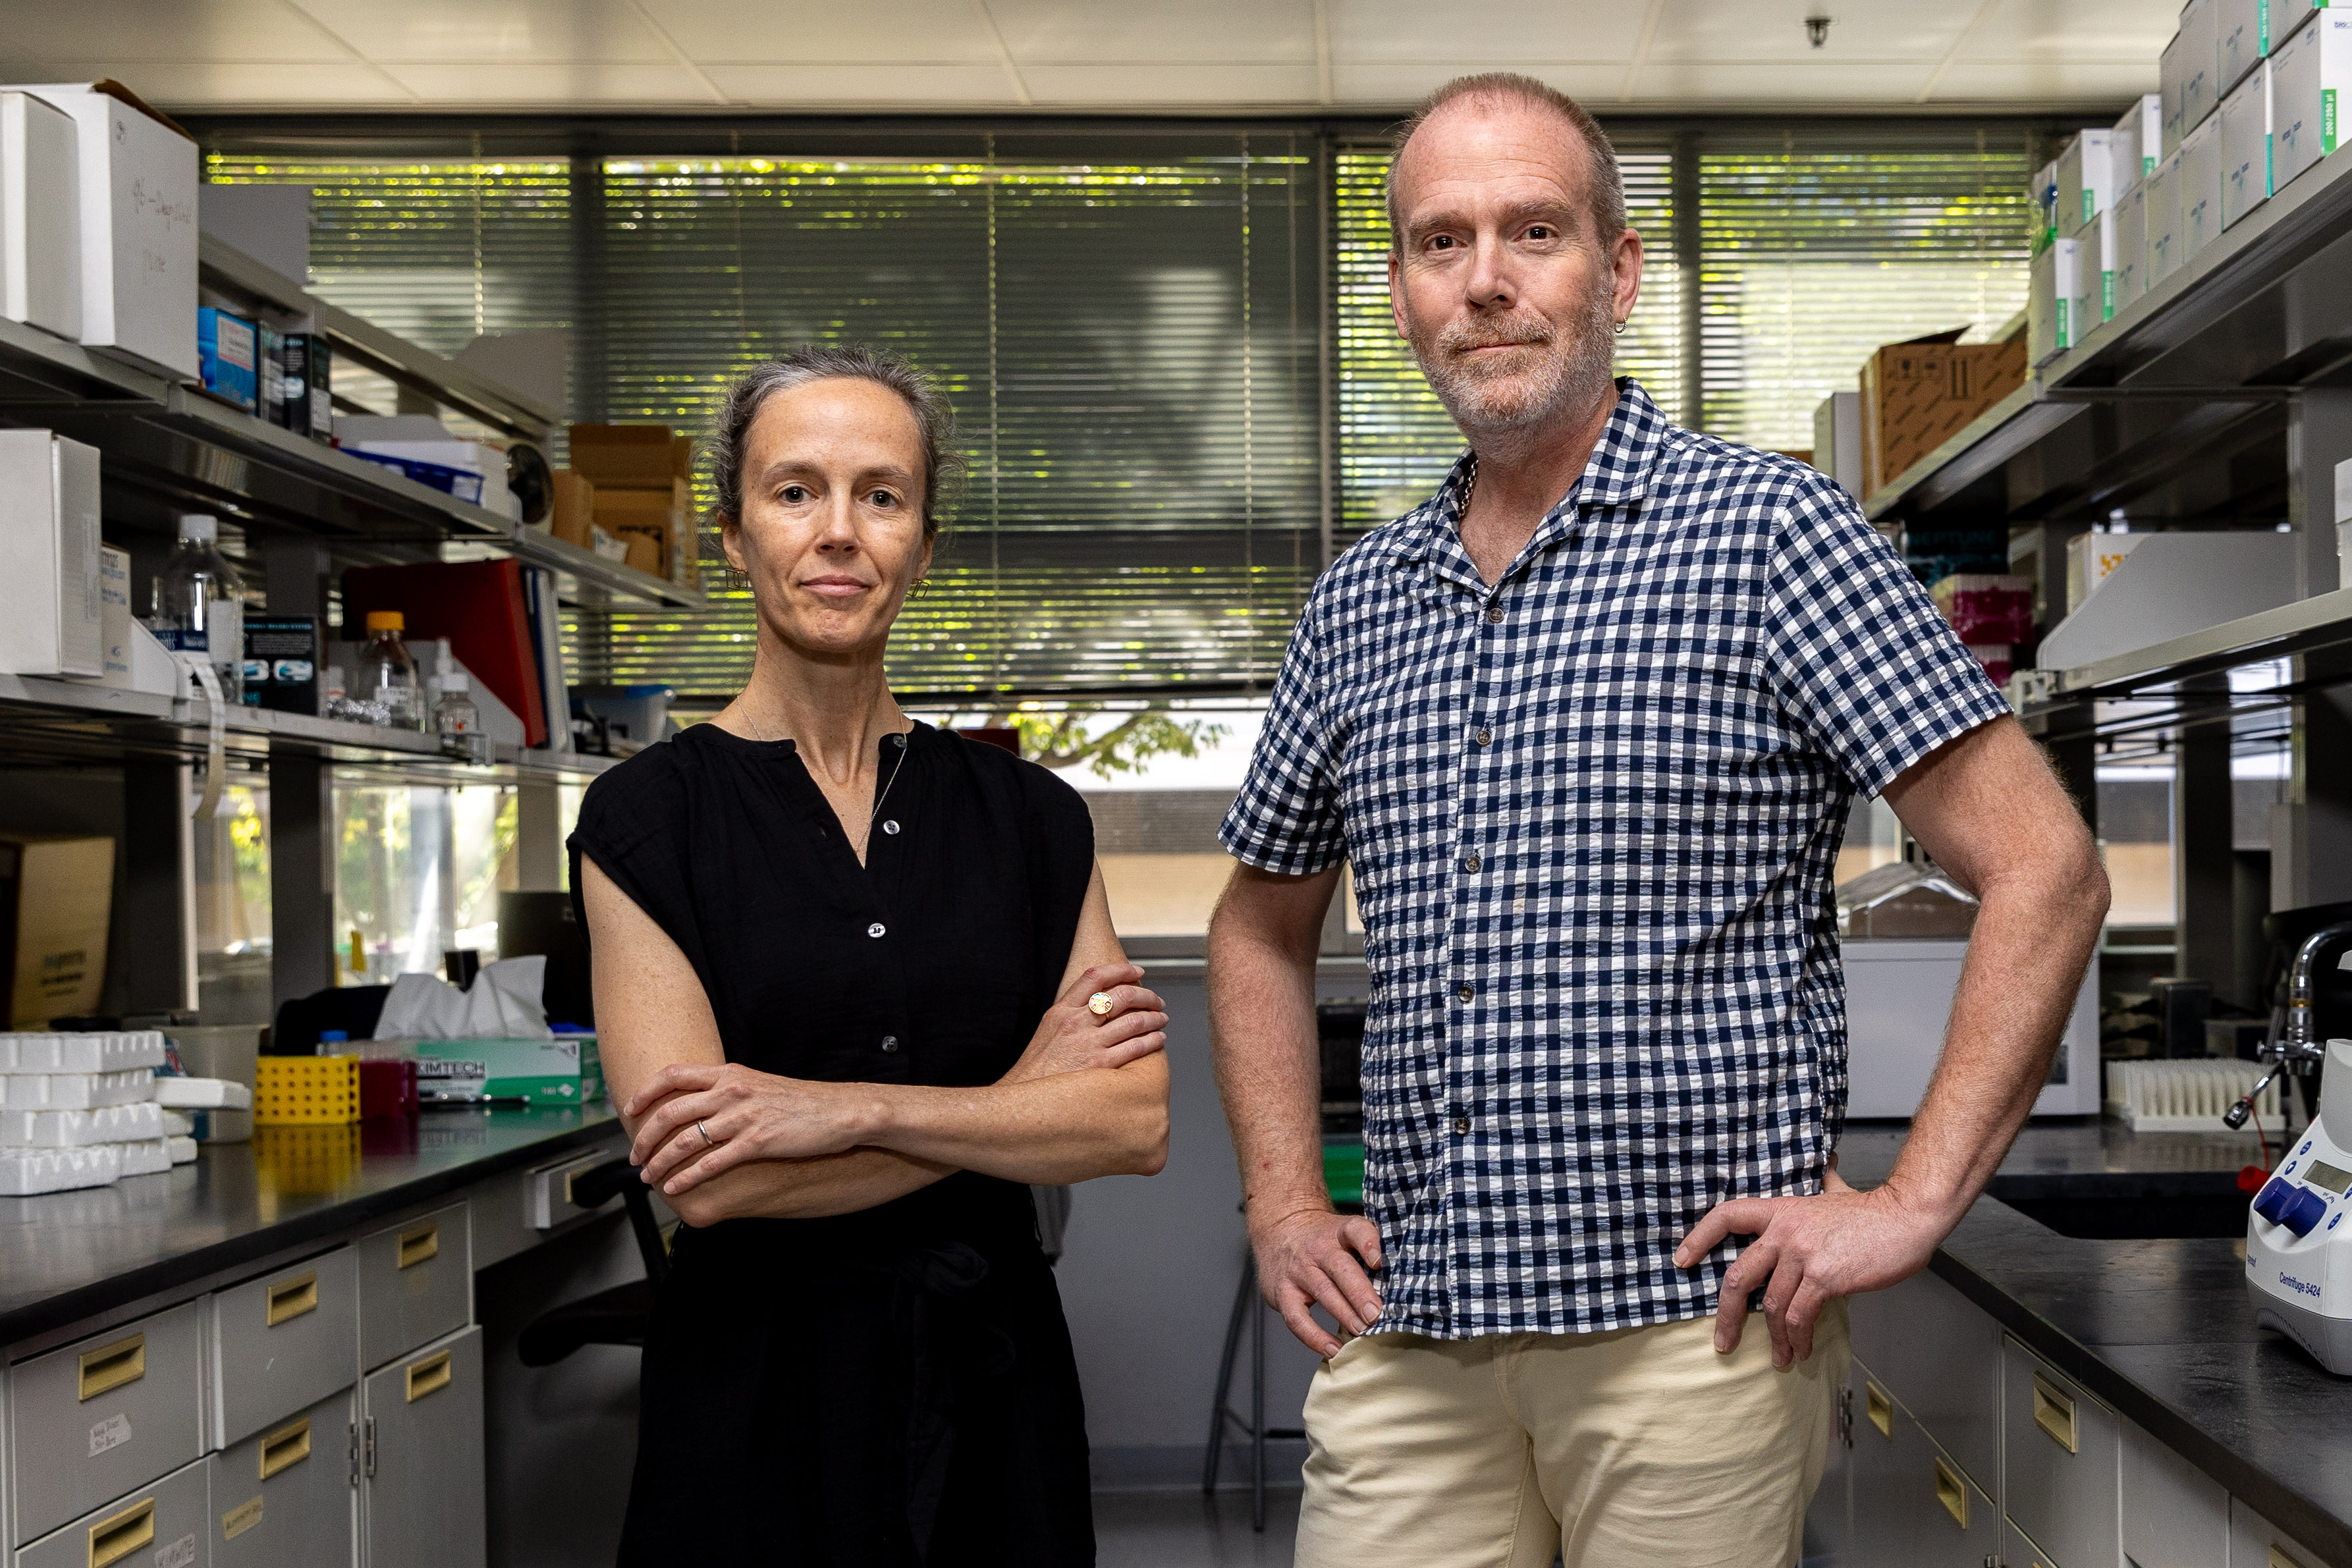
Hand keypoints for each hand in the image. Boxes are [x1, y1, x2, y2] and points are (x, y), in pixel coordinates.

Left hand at [624, 1063, 871, 1195]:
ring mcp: (743, 1116)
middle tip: (635, 1158)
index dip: (644, 1092)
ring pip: (684, 1140)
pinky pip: (710, 1163)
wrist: (841, 1111)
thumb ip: (727, 1090)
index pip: (672, 1075)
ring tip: (649, 1179)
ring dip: (660, 1163)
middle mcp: (731, 1090)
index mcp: (729, 1073)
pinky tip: (675, 1188)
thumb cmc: (802, 1101)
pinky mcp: (757, 1142)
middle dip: (645, 1138)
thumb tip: (699, 1105)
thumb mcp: (759, 1084)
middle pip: (670, 1112)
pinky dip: (687, 1177)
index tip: (629, 1110)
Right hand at [1006, 962, 1168, 1083]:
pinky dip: (1152, 1040)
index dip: (1121, 970)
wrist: (1025, 1100)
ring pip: (1133, 1021)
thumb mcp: (1048, 1031)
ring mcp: (1088, 1044)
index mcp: (1060, 1011)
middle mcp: (1075, 1023)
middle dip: (1146, 995)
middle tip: (1156, 1001)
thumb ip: (1071, 1014)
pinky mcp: (1100, 1066)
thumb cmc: (1038, 1069)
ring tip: (1161, 1020)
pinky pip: (1135, 1047)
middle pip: (1120, 995)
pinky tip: (1158, 1040)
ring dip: (1154, 1018)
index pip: (1095, 977)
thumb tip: (1099, 1003)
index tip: (1137, 971)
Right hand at [1251, 1204, 1383, 1357]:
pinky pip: (1297, 1318)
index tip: (1380, 1261)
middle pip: (1340, 1267)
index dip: (1368, 1244)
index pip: (1355, 1230)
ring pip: (1322, 1291)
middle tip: (1376, 1313)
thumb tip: (1405, 1282)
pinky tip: (1333, 1349)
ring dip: (1344, 1314)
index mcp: (1338, 1232)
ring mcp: (1298, 1271)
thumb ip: (1368, 1252)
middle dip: (1360, 1293)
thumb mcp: (1343, 1234)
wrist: (1279, 1231)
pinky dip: (1314, 1337)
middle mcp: (1317, 1249)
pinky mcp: (1283, 1293)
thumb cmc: (1322, 1240)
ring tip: (1362, 1331)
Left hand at [1673, 1163, 1943, 1367]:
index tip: (1682, 1260)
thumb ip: (1825, 1183)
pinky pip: (1799, 1316)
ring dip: (1775, 1339)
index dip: (1699, 1237)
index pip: (1727, 1216)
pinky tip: (1802, 1350)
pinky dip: (1798, 1338)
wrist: (1906, 1217)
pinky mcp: (1824, 1277)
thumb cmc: (1874, 1211)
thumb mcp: (1837, 1192)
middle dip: (1727, 1315)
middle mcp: (1784, 1232)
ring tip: (1781, 1358)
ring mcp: (1802, 1255)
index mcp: (1781, 1211)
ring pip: (1772, 1305)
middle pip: (1739, 1276)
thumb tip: (1829, 1167)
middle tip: (1724, 1342)